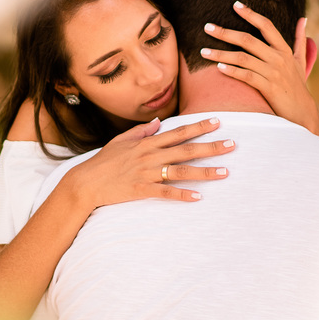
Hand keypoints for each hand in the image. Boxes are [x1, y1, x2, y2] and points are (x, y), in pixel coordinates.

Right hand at [67, 117, 235, 206]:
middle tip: (232, 144)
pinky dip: (182, 195)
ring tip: (224, 172)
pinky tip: (198, 197)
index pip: (178, 132)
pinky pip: (166, 193)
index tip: (218, 122)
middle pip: (186, 149)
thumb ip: (141, 131)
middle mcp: (150, 156)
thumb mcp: (121, 141)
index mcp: (147, 143)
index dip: (199, 126)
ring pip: (181, 171)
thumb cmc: (103, 162)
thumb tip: (157, 122)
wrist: (86, 182)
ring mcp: (147, 173)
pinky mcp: (142, 190)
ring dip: (204, 172)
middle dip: (211, 147)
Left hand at [200, 1, 318, 134]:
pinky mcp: (268, 88)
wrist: (302, 112)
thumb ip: (299, 39)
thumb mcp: (301, 61)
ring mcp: (273, 73)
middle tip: (207, 27)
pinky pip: (246, 76)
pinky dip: (232, 71)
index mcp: (284, 50)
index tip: (235, 5)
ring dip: (221, 53)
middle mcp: (279, 58)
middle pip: (248, 40)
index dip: (251, 14)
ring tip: (203, 51)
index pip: (267, 26)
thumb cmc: (298, 85)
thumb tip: (303, 19)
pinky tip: (218, 67)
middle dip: (225, 32)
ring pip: (243, 58)